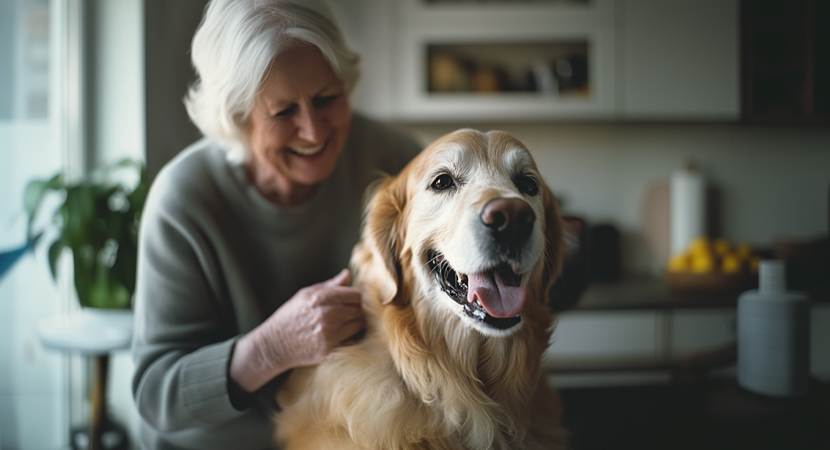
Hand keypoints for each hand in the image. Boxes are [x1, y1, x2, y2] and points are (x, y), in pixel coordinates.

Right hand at [230, 269, 363, 391]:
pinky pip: (351, 339)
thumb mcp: (305, 294)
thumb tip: (347, 274)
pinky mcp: (328, 349)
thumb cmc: (289, 316)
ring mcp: (328, 334)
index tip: (351, 300)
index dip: (355, 297)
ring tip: (345, 322)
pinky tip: (339, 334)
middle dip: (356, 310)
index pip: (355, 295)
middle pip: (358, 310)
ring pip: (358, 325)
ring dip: (355, 323)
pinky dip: (349, 336)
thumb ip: (330, 285)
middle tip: (349, 312)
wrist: (274, 344)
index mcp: (321, 298)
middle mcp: (326, 315)